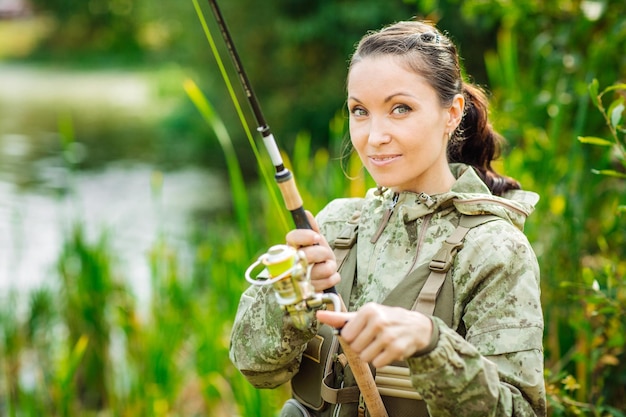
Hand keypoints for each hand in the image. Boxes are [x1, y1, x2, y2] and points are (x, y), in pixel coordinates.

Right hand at [285, 211, 340, 291]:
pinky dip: (332, 279)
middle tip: (326, 255)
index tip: (316, 237)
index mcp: (291, 248)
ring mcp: (299, 280)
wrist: (320, 281)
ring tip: (328, 267)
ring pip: (319, 270)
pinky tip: (329, 277)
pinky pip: (326, 283)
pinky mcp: (308, 293)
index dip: (305, 236)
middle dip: (322, 253)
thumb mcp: (315, 243)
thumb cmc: (316, 258)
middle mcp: (291, 264)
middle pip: (307, 255)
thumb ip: (311, 229)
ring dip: (329, 267)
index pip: (292, 238)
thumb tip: (306, 213)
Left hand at [316, 303, 432, 367]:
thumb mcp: (363, 315)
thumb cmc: (385, 319)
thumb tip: (319, 315)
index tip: (362, 331)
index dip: (353, 337)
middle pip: (355, 347)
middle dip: (362, 346)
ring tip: (380, 344)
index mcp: (368, 311)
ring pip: (365, 357)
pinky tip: (388, 350)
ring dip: (371, 354)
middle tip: (373, 338)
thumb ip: (340, 318)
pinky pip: (377, 364)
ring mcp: (388, 336)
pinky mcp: (396, 349)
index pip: (346, 335)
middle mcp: (378, 321)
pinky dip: (381, 360)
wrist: (415, 326)